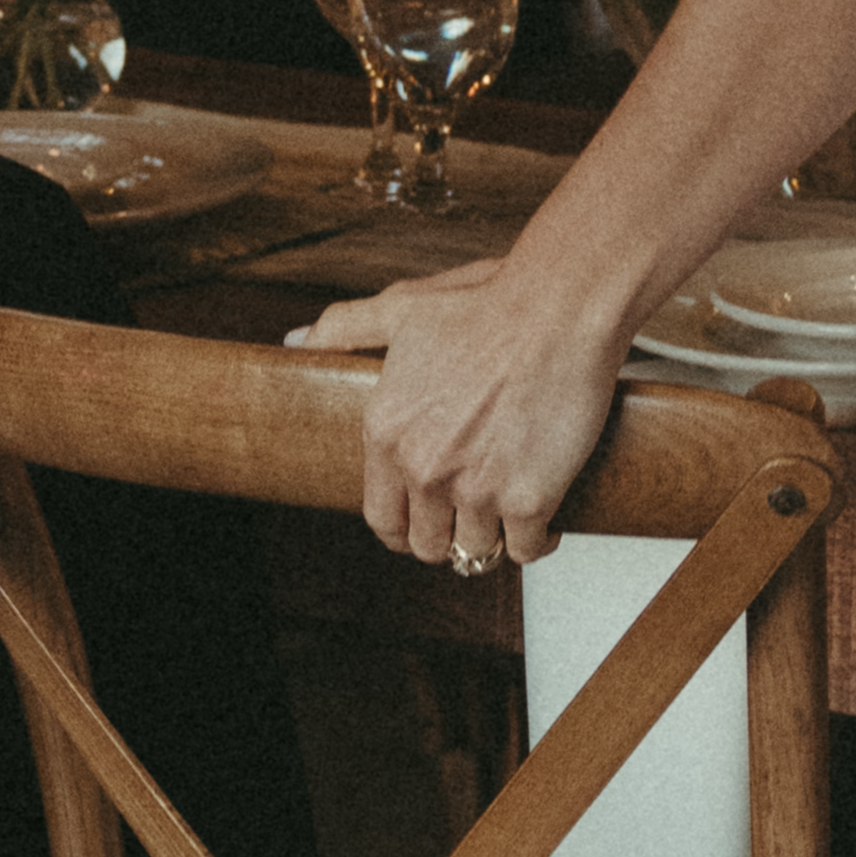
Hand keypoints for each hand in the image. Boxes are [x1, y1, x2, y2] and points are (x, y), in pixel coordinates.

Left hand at [290, 255, 629, 570]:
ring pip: (474, 552)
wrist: (559, 307)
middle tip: (469, 518)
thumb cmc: (489, 303)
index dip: (403, 528)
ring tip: (507, 515)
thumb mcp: (402, 309)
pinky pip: (525, 550)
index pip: (380, 518)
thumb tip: (296, 343)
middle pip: (426, 545)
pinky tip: (542, 521)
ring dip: (491, 539)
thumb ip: (344, 329)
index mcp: (387, 432)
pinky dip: (536, 541)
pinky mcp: (528, 500)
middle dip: (447, 536)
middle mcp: (423, 467)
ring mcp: (475, 489)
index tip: (423, 522)